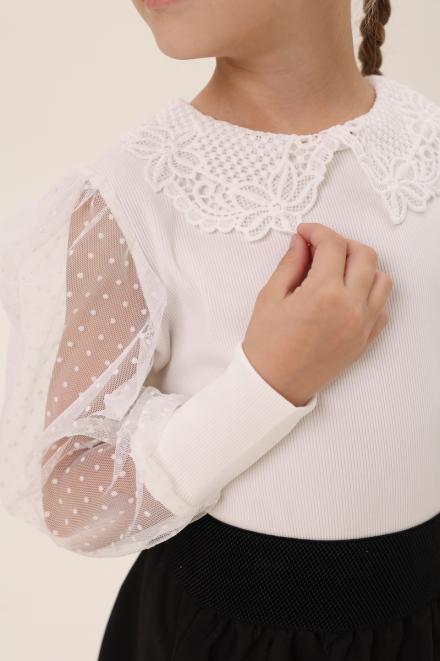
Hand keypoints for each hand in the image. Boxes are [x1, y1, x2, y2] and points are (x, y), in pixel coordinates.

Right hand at [242, 222, 392, 405]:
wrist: (273, 384)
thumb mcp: (270, 296)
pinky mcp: (366, 340)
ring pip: (381, 278)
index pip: (333, 245)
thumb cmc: (267, 344)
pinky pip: (383, 306)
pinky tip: (347, 296)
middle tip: (320, 249)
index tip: (305, 233)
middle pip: (365, 255)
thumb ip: (290, 264)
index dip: (317, 231)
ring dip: (362, 267)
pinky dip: (370, 294)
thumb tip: (302, 242)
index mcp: (324, 293)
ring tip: (337, 272)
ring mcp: (363, 325)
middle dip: (342, 244)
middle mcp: (351, 307)